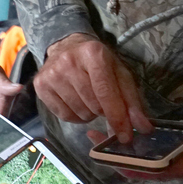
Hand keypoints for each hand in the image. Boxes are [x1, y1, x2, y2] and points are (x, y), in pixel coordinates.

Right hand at [35, 33, 151, 142]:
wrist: (65, 46)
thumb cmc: (97, 62)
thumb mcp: (119, 73)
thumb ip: (132, 99)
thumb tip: (142, 127)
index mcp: (94, 54)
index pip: (106, 93)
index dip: (118, 118)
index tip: (126, 137)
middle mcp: (68, 62)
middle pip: (94, 105)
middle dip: (104, 112)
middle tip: (104, 103)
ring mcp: (51, 74)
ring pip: (80, 113)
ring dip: (90, 113)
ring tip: (88, 99)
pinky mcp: (40, 85)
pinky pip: (64, 116)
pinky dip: (75, 116)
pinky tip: (76, 102)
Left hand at [89, 102, 182, 179]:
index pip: (161, 168)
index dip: (137, 166)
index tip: (113, 158)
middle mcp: (182, 163)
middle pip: (145, 166)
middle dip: (120, 158)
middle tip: (94, 141)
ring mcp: (177, 156)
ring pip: (144, 158)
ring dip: (122, 150)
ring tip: (96, 135)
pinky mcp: (175, 148)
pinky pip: (149, 150)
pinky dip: (132, 143)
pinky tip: (116, 130)